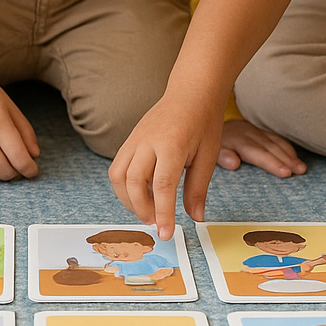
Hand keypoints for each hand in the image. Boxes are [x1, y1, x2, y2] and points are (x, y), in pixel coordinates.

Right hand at [109, 91, 223, 240]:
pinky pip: (117, 167)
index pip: (162, 185)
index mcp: (172, 144)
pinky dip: (125, 186)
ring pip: (117, 175)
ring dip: (128, 199)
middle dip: (141, 209)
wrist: (191, 92)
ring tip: (148, 209)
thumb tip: (195, 218)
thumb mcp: (208, 156)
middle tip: (157, 222)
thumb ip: (198, 189)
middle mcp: (148, 141)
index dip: (163, 213)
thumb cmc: (203, 122)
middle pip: (132, 182)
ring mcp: (135, 139)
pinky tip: (143, 193)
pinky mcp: (129, 140)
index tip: (166, 233)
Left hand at [217, 119, 307, 176]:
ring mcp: (257, 132)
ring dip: (290, 155)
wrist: (215, 124)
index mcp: (238, 142)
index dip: (272, 163)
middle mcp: (249, 135)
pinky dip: (288, 148)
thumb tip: (234, 164)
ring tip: (302, 168)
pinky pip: (277, 138)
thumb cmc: (217, 145)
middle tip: (300, 171)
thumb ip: (223, 157)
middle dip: (286, 160)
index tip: (285, 172)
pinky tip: (296, 157)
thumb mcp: (212, 151)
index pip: (257, 153)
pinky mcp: (262, 131)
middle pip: (270, 148)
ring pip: (276, 143)